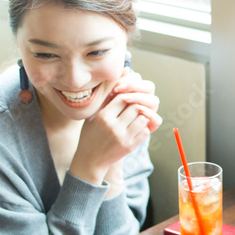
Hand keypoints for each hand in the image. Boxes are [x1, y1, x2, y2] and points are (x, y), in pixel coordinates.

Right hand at [69, 70, 161, 190]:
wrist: (90, 160)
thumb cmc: (91, 134)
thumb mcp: (94, 115)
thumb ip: (107, 97)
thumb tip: (124, 74)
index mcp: (103, 117)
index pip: (122, 98)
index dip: (128, 95)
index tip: (128, 98)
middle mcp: (113, 126)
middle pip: (135, 107)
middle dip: (136, 105)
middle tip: (134, 107)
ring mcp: (122, 137)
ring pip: (142, 118)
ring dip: (141, 116)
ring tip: (135, 117)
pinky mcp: (129, 147)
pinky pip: (144, 131)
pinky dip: (143, 127)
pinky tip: (136, 128)